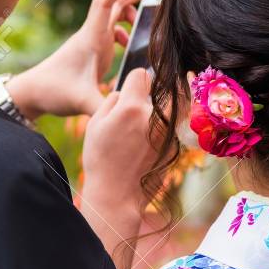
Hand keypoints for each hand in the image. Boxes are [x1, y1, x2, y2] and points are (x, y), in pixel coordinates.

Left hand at [6, 0, 159, 119]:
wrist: (33, 92)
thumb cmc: (54, 91)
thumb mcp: (82, 102)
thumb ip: (106, 107)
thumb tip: (130, 113)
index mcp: (91, 38)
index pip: (106, 1)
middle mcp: (92, 34)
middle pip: (114, 1)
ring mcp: (91, 40)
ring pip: (113, 14)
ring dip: (131, 11)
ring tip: (147, 21)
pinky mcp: (91, 49)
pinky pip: (111, 29)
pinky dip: (124, 29)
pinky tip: (129, 44)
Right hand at [80, 68, 160, 268]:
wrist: (117, 194)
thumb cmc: (101, 159)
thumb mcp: (95, 124)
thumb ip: (113, 100)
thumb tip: (127, 89)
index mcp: (130, 108)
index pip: (141, 74)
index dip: (135, 79)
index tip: (132, 87)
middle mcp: (152, 117)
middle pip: (164, 87)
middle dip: (156, 89)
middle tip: (148, 96)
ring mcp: (166, 131)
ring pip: (173, 104)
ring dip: (166, 104)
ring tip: (152, 113)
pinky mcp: (174, 144)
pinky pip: (173, 123)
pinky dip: (167, 122)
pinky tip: (151, 135)